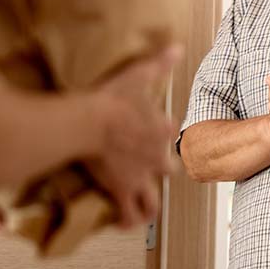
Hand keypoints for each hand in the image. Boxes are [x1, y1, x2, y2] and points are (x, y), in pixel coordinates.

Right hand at [87, 45, 181, 228]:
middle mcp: (156, 157)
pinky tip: (121, 222)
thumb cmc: (114, 96)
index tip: (157, 129)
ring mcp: (140, 176)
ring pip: (153, 202)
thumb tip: (178, 46)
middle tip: (150, 170)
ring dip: (149, 205)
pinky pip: (129, 215)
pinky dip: (127, 220)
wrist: (90, 121)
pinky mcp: (121, 190)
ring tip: (141, 207)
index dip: (166, 131)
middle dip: (162, 170)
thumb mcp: (139, 74)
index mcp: (161, 129)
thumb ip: (160, 63)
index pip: (172, 132)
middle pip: (168, 169)